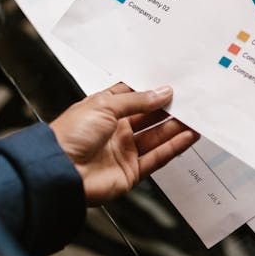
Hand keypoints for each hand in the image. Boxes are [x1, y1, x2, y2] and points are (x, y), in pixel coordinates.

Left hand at [50, 83, 198, 204]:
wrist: (59, 172)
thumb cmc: (69, 136)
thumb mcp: (104, 105)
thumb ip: (138, 100)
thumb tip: (162, 92)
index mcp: (103, 110)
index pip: (133, 96)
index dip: (151, 90)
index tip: (172, 83)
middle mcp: (115, 130)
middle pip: (149, 117)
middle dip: (169, 108)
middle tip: (189, 100)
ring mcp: (123, 151)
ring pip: (156, 136)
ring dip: (176, 127)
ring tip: (195, 117)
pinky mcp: (131, 171)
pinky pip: (157, 157)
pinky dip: (174, 147)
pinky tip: (187, 136)